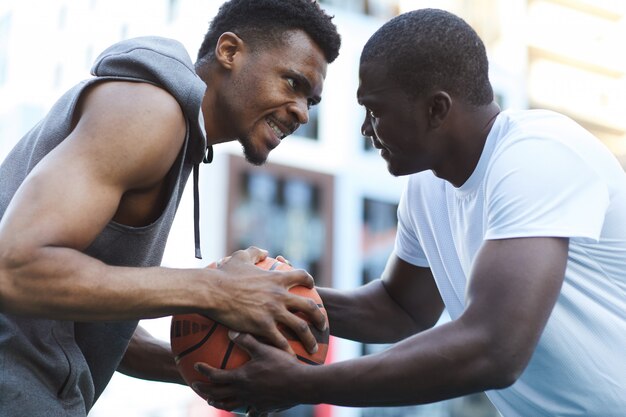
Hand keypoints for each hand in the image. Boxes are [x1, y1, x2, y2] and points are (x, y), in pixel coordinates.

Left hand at [194, 331, 304, 413]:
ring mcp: (253, 402)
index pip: (215, 376)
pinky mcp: (264, 408)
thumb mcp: (264, 349)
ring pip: (231, 405)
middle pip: (218, 393)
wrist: (301, 385)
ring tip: (213, 400)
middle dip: (204, 389)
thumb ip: (247, 340)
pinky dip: (247, 411)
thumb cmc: (282, 365)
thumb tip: (231, 331)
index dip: (204, 371)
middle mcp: (243, 392)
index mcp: (241, 378)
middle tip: (195, 385)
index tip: (196, 366)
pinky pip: (252, 412)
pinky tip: (248, 410)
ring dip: (219, 402)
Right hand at [205, 247, 326, 354]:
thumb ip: (255, 252)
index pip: (302, 276)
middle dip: (320, 317)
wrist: (212, 292)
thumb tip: (265, 251)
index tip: (312, 287)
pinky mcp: (263, 326)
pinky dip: (288, 350)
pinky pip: (280, 341)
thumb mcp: (240, 257)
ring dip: (309, 339)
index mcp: (277, 279)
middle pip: (309, 306)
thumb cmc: (223, 274)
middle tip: (323, 326)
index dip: (309, 281)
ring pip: (300, 327)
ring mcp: (273, 311)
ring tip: (313, 348)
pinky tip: (290, 358)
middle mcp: (280, 295)